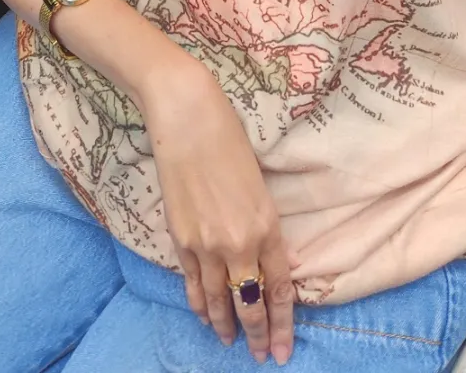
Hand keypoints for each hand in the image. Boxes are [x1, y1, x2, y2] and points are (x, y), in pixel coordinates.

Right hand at [140, 59, 295, 364]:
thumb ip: (264, 225)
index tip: (285, 347)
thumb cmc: (229, 138)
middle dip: (259, 334)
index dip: (283, 322)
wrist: (186, 116)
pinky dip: (200, 304)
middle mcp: (240, 242)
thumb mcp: (259, 184)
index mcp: (267, 225)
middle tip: (264, 356)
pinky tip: (204, 316)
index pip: (280, 288)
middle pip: (251, 303)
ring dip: (227, 326)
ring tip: (232, 344)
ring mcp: (207, 243)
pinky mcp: (180, 238)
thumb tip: (274, 258)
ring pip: (219, 300)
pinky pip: (193, 283)